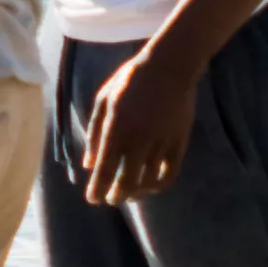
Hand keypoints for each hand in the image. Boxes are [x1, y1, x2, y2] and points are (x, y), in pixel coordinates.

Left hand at [74, 33, 208, 206]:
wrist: (169, 66)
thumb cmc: (130, 81)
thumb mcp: (104, 101)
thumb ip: (94, 134)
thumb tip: (88, 165)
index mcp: (116, 129)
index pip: (104, 170)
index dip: (97, 190)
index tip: (93, 199)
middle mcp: (138, 139)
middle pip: (126, 183)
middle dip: (116, 197)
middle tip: (110, 200)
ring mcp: (161, 142)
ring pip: (148, 181)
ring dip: (137, 193)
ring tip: (129, 194)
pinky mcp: (179, 142)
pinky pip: (169, 173)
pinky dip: (159, 185)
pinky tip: (151, 186)